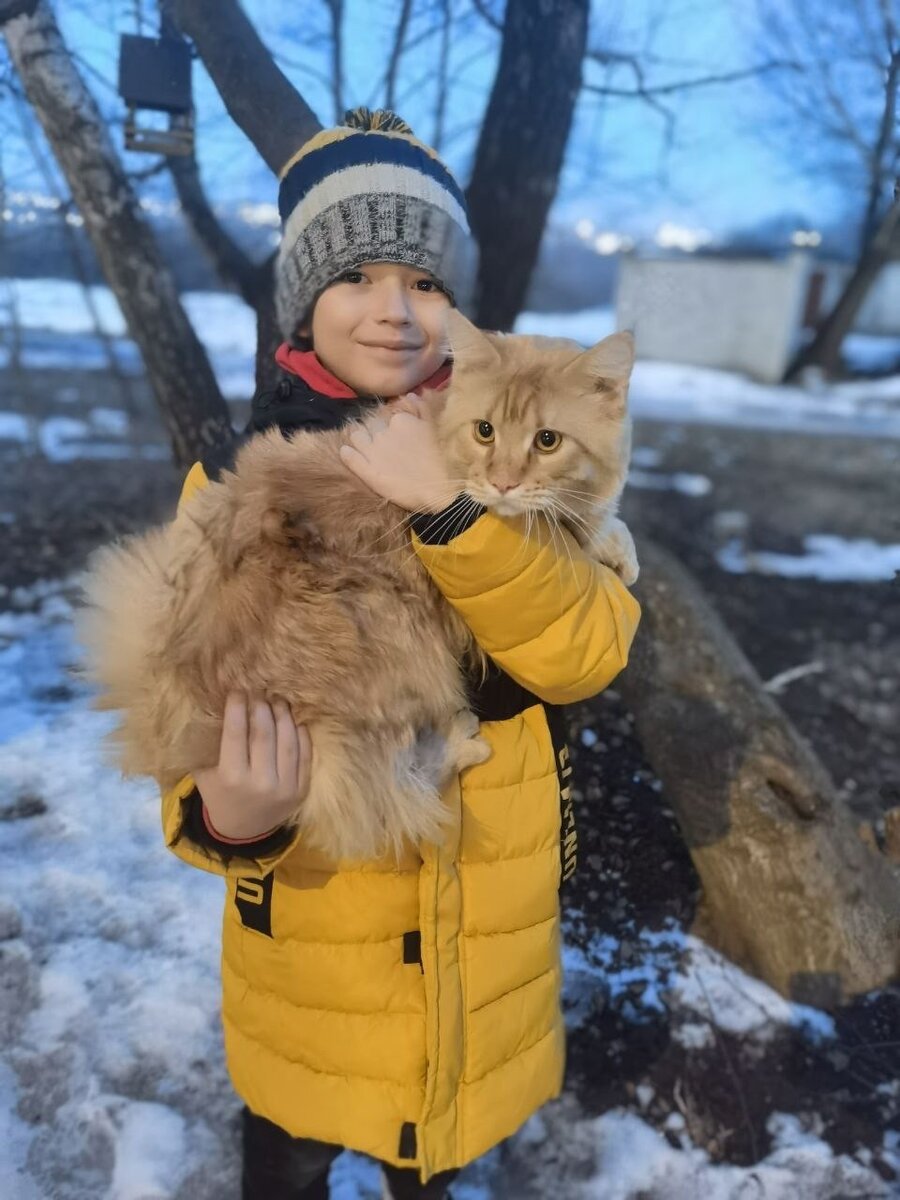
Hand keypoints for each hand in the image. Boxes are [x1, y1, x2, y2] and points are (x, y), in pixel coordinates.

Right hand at [193, 692, 311, 839]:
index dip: (238, 708)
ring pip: (288, 742)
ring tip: (278, 701)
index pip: (236, 733)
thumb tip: (212, 706)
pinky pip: (305, 756)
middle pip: (264, 734)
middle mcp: (259, 783)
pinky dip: (301, 736)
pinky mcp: (301, 791)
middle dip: (262, 707)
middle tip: (260, 692)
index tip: (238, 691)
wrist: (242, 831)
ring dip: (284, 717)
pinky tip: (295, 721)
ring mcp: (284, 788)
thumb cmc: (219, 794)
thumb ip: (208, 745)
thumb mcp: (204, 772)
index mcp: (231, 778)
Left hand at [339, 397, 458, 512]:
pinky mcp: (367, 471)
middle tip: (384, 445)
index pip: (387, 416)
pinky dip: (347, 453)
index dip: (391, 426)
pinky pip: (348, 456)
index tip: (398, 437)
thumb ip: (422, 409)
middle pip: (370, 425)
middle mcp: (383, 432)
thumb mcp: (435, 428)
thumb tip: (410, 395)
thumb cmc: (443, 459)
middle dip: (375, 432)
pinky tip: (347, 453)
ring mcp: (373, 451)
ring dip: (359, 439)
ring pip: (356, 436)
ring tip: (366, 449)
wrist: (441, 490)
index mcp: (400, 420)